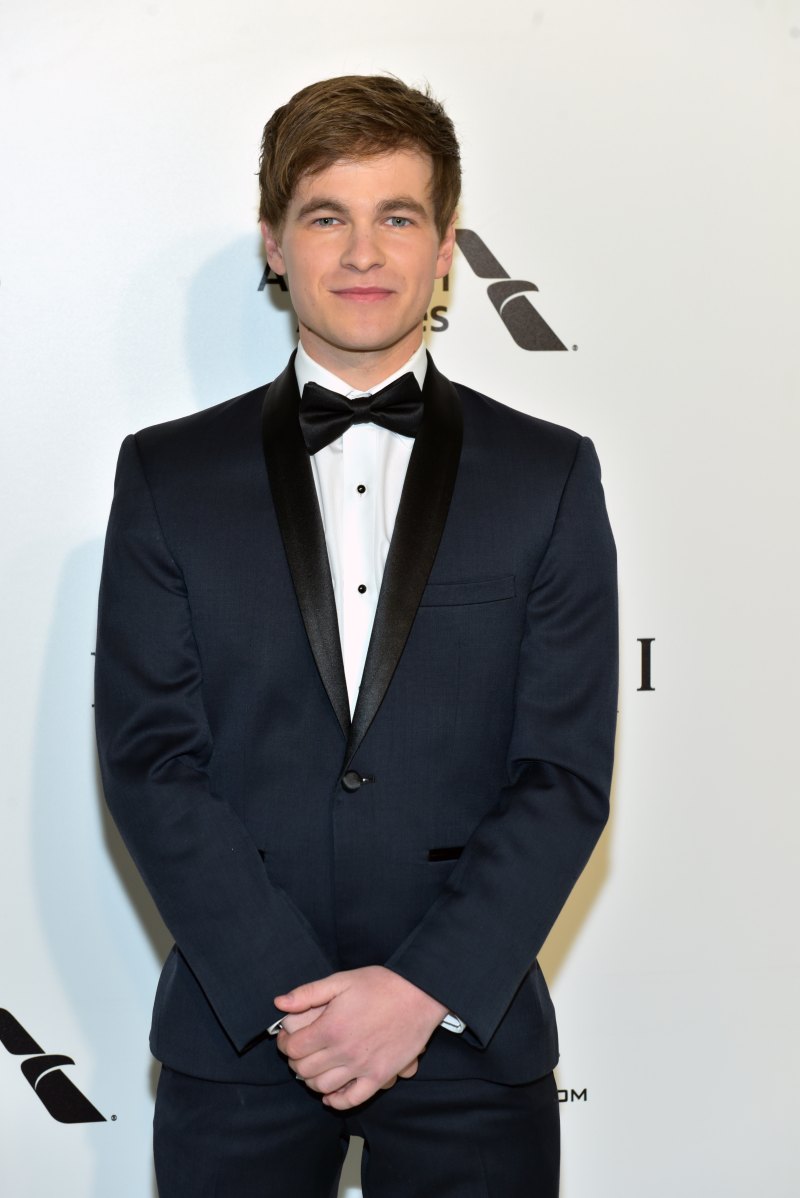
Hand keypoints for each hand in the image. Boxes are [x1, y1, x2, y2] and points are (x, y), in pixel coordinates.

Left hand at [274, 966, 446, 1108]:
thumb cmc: (380, 984)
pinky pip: (353, 1099)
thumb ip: (308, 993)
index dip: (283, 1043)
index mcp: (330, 1028)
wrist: (419, 994)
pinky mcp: (380, 1076)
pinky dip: (337, 1101)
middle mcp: (343, 1052)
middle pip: (304, 1070)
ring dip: (311, 1080)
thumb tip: (279, 1002)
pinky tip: (331, 1095)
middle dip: (295, 1061)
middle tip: (300, 1051)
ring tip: (314, 1067)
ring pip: (323, 1087)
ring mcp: (362, 1067)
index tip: (286, 1037)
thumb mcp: (341, 980)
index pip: (292, 1049)